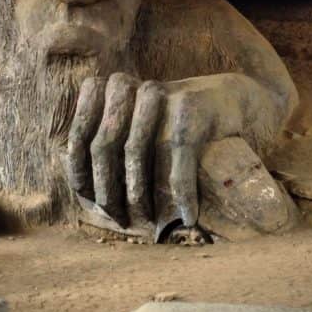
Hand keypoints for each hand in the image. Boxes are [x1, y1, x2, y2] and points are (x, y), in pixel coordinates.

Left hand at [66, 72, 273, 238]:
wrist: (232, 100)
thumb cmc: (176, 124)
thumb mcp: (138, 125)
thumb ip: (109, 144)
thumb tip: (80, 190)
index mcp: (111, 89)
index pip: (81, 134)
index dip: (79, 172)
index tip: (89, 202)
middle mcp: (131, 88)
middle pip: (104, 146)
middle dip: (107, 189)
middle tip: (117, 219)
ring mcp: (161, 97)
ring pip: (135, 155)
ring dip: (139, 196)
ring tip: (147, 223)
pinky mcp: (191, 111)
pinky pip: (177, 161)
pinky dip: (183, 195)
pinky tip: (188, 217)